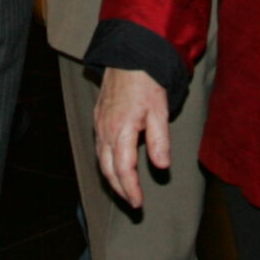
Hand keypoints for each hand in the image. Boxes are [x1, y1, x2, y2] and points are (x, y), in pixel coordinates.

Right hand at [94, 68, 172, 209]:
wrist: (129, 56)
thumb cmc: (146, 81)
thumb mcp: (160, 110)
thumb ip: (160, 140)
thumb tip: (161, 167)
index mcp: (121, 130)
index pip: (123, 170)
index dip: (130, 189)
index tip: (138, 203)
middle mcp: (105, 130)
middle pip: (108, 170)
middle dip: (119, 189)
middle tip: (132, 203)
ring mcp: (99, 124)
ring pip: (101, 160)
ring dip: (111, 178)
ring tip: (124, 190)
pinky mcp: (98, 118)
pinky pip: (99, 148)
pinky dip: (106, 163)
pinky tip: (115, 166)